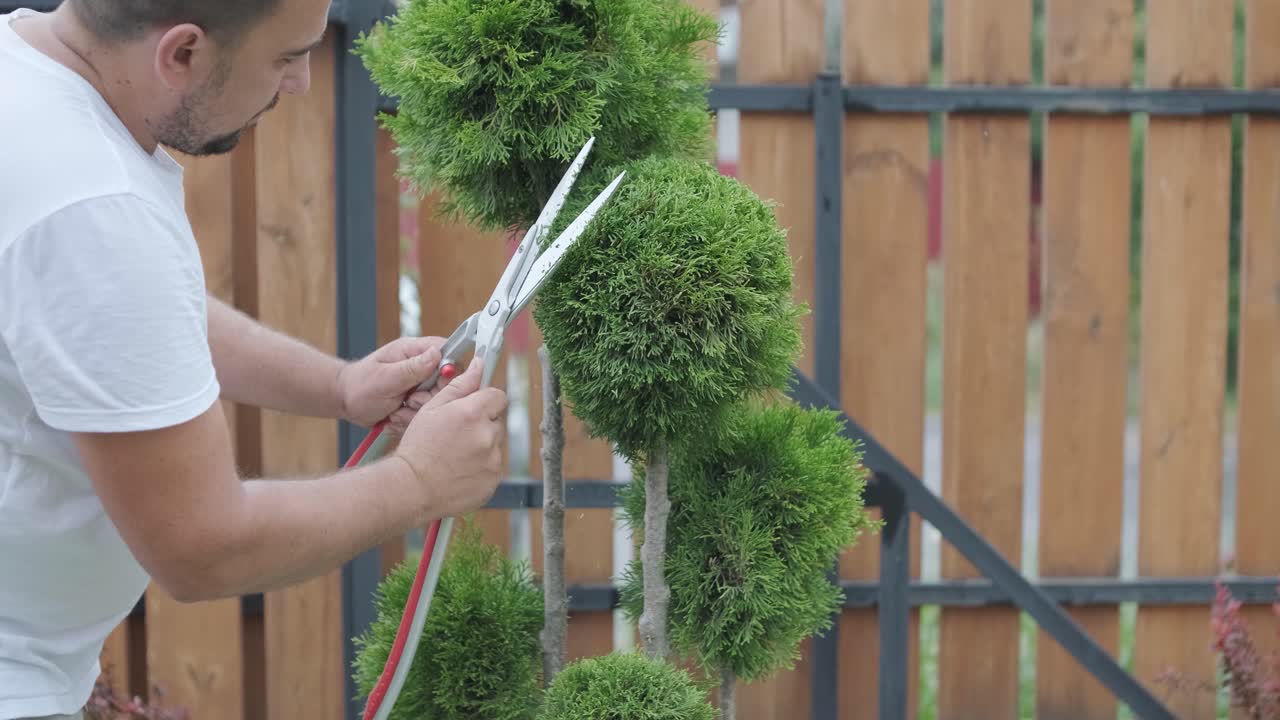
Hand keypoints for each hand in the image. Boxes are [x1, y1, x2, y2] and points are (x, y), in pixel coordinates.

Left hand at [337, 335, 448, 431]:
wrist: (346, 402)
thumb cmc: (359, 385)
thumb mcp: (385, 378)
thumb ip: (412, 368)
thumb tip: (437, 354)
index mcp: (414, 350)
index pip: (447, 352)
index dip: (448, 369)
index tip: (436, 384)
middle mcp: (420, 366)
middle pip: (446, 382)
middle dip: (428, 398)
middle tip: (408, 401)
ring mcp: (420, 384)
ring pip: (436, 402)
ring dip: (416, 412)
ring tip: (396, 410)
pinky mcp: (417, 401)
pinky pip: (425, 414)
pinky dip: (410, 420)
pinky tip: (394, 417)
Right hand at [393, 358, 508, 519]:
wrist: (411, 488)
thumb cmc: (418, 447)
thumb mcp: (433, 409)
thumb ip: (460, 385)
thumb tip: (479, 365)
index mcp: (474, 413)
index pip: (498, 396)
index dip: (486, 401)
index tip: (474, 408)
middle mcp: (488, 435)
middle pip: (497, 421)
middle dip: (482, 424)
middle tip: (456, 435)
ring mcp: (493, 460)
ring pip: (495, 445)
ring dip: (482, 446)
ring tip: (455, 455)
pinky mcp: (493, 480)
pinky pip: (493, 467)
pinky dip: (481, 467)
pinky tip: (459, 470)